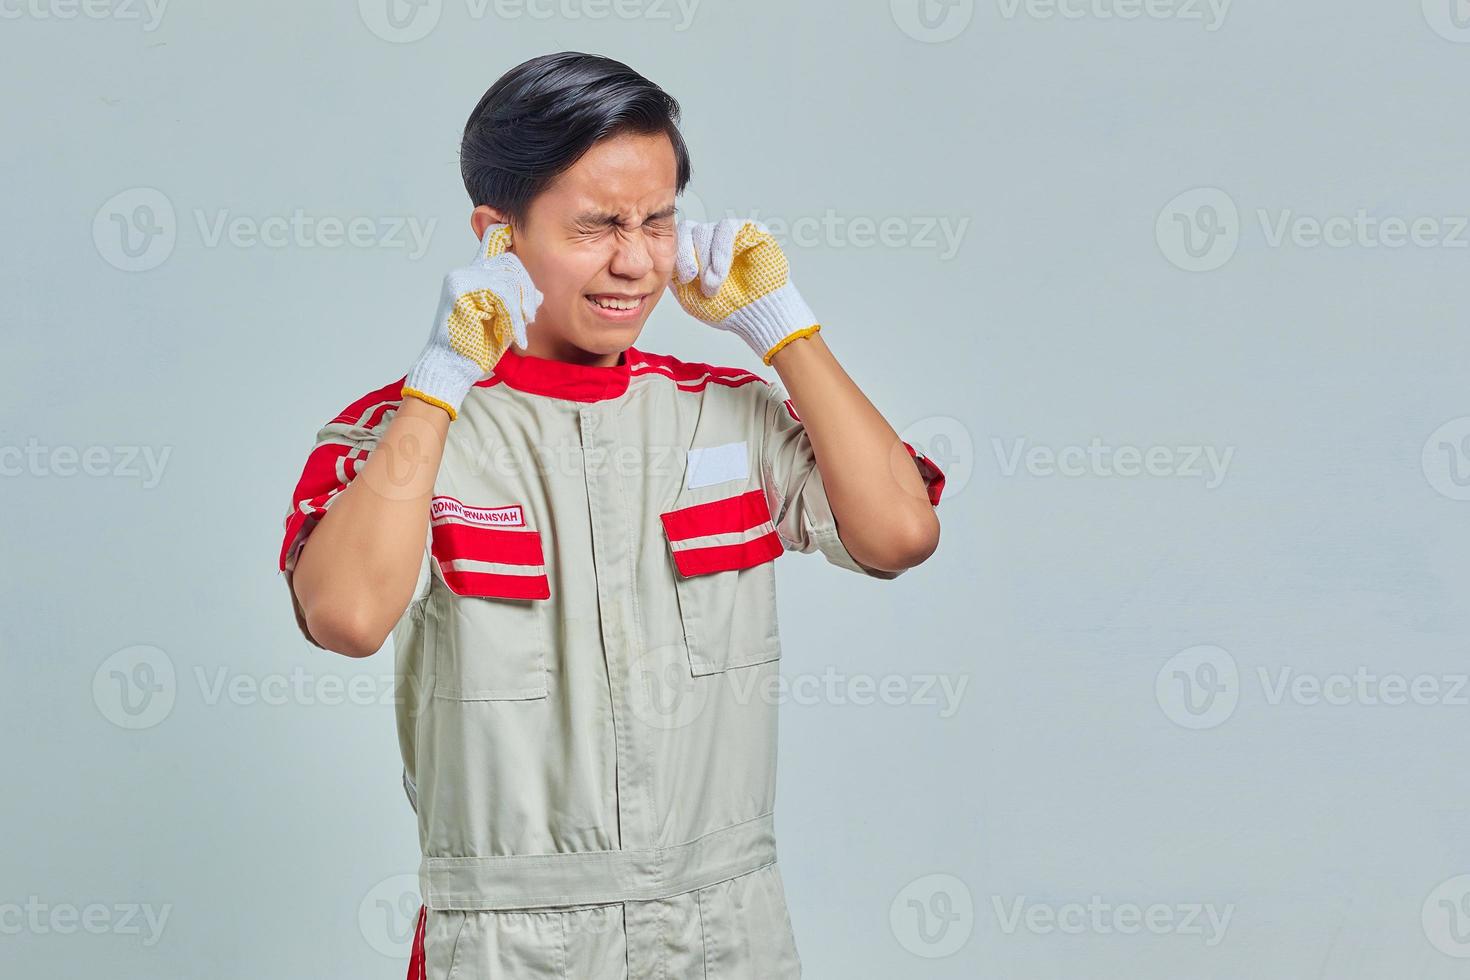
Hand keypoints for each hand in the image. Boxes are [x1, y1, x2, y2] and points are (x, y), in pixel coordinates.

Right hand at [402, 222, 542, 419]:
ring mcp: (461, 279)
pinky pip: (501, 295)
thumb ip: (515, 303)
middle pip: (509, 263)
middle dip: (526, 289)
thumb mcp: (503, 320)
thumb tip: (536, 294)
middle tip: (528, 317)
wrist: (451, 368)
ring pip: (508, 280)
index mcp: (473, 276)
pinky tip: (514, 335)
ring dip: (520, 309)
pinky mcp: (462, 291)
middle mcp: (465, 273)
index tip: (508, 228)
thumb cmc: (474, 348)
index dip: (501, 233)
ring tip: (519, 330)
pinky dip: (512, 318)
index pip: (491, 243)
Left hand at [668, 218, 821, 363]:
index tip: (686, 278)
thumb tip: (658, 260)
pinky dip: (720, 251)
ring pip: (706, 230)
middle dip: (687, 255)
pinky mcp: (750, 230)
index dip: (678, 255)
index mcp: (694, 251)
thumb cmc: (726, 309)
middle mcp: (710, 239)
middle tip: (694, 279)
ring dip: (707, 260)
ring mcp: (729, 234)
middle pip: (688, 229)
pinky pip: (727, 228)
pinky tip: (721, 271)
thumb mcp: (690, 297)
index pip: (677, 238)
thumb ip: (674, 278)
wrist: (757, 316)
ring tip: (713, 284)